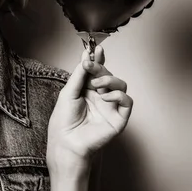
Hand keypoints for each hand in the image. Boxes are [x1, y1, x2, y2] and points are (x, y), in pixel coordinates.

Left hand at [46, 46, 132, 172]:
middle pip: (108, 75)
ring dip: (110, 79)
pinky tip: (105, 97)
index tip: (98, 49)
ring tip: (96, 85)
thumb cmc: (64, 119)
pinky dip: (118, 95)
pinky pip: (127, 101)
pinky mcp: (119, 118)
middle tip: (90, 65)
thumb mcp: (69, 91)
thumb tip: (86, 56)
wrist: (66, 141)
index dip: (99, 59)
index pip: (98, 71)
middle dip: (100, 68)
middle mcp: (101, 96)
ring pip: (121, 85)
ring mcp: (111, 107)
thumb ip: (80, 74)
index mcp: (88, 90)